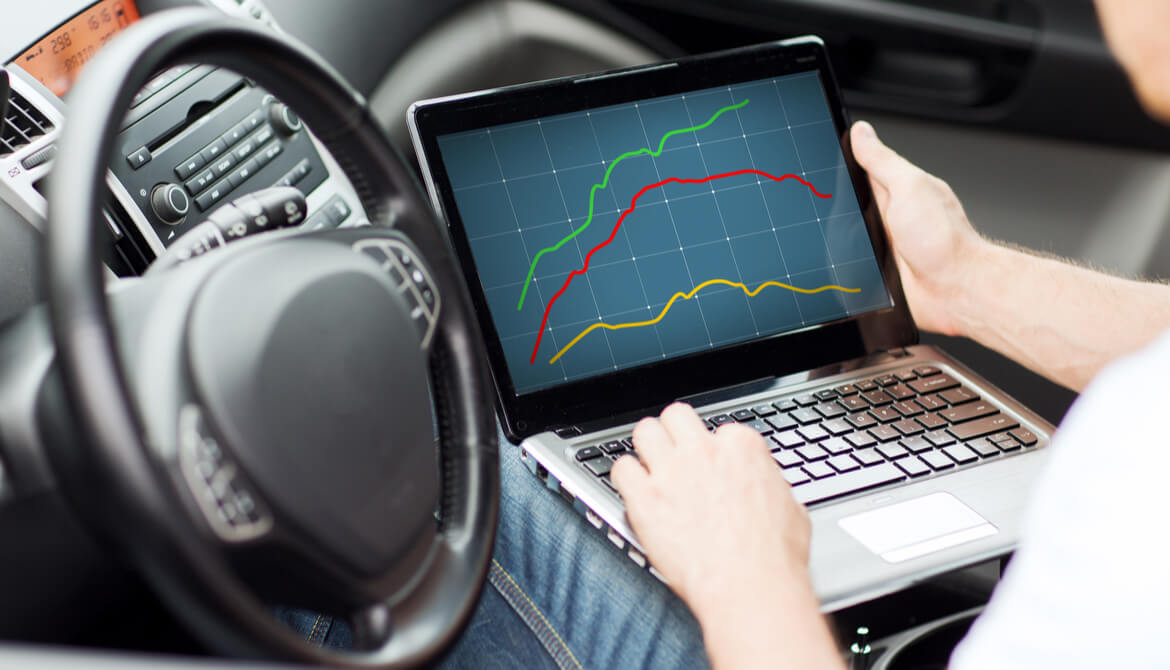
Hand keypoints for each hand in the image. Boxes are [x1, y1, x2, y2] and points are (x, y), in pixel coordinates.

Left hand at [610, 403, 811, 620]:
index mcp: (742, 447)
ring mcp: (671, 473)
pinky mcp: (644, 499)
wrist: (750, 588)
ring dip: (646, 446)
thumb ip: (769, 484)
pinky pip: (621, 469)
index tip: (711, 465)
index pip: (720, 429)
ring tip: (649, 464)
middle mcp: (703, 451)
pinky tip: (633, 489)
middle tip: (674, 452)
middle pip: (676, 417)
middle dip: (674, 432)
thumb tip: (765, 484)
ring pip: (644, 432)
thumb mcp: (790, 507)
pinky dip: (625, 477)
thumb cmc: (773, 557)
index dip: (715, 450)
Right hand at [850, 120, 986, 335]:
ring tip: (862, 249)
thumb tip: (861, 132)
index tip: (819, 169)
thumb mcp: (909, 187)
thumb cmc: (945, 240)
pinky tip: (855, 266)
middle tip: (852, 219)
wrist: (957, 291)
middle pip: (843, 205)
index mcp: (897, 189)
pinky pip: (846, 264)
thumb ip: (881, 160)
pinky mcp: (876, 271)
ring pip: (841, 237)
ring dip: (842, 244)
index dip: (836, 166)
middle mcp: (889, 214)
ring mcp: (882, 243)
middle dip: (836, 212)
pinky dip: (844, 266)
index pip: (857, 168)